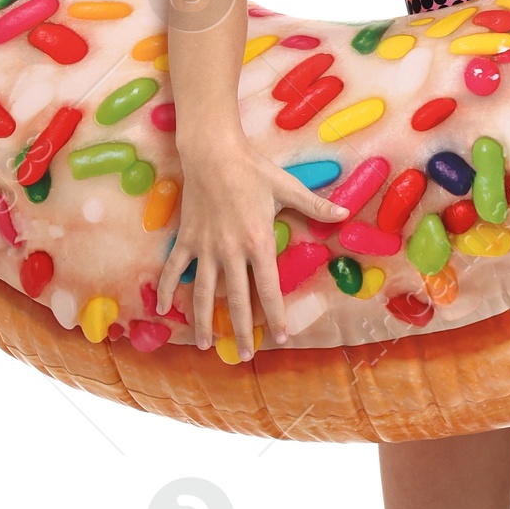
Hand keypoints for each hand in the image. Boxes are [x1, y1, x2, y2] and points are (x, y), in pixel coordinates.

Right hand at [154, 135, 347, 356]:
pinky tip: (164, 309)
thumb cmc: (253, 170)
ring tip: (205, 344)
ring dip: (203, 320)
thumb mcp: (288, 187)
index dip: (275, 315)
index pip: (268, 289)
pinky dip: (168, 288)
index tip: (281, 337)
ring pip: (203, 292)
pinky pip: (174, 268)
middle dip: (241, 331)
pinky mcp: (187, 238)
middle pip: (236, 301)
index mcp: (258, 242)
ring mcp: (205, 247)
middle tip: (244, 356)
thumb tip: (345, 212)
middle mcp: (230, 251)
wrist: (212, 152)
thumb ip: (316, 205)